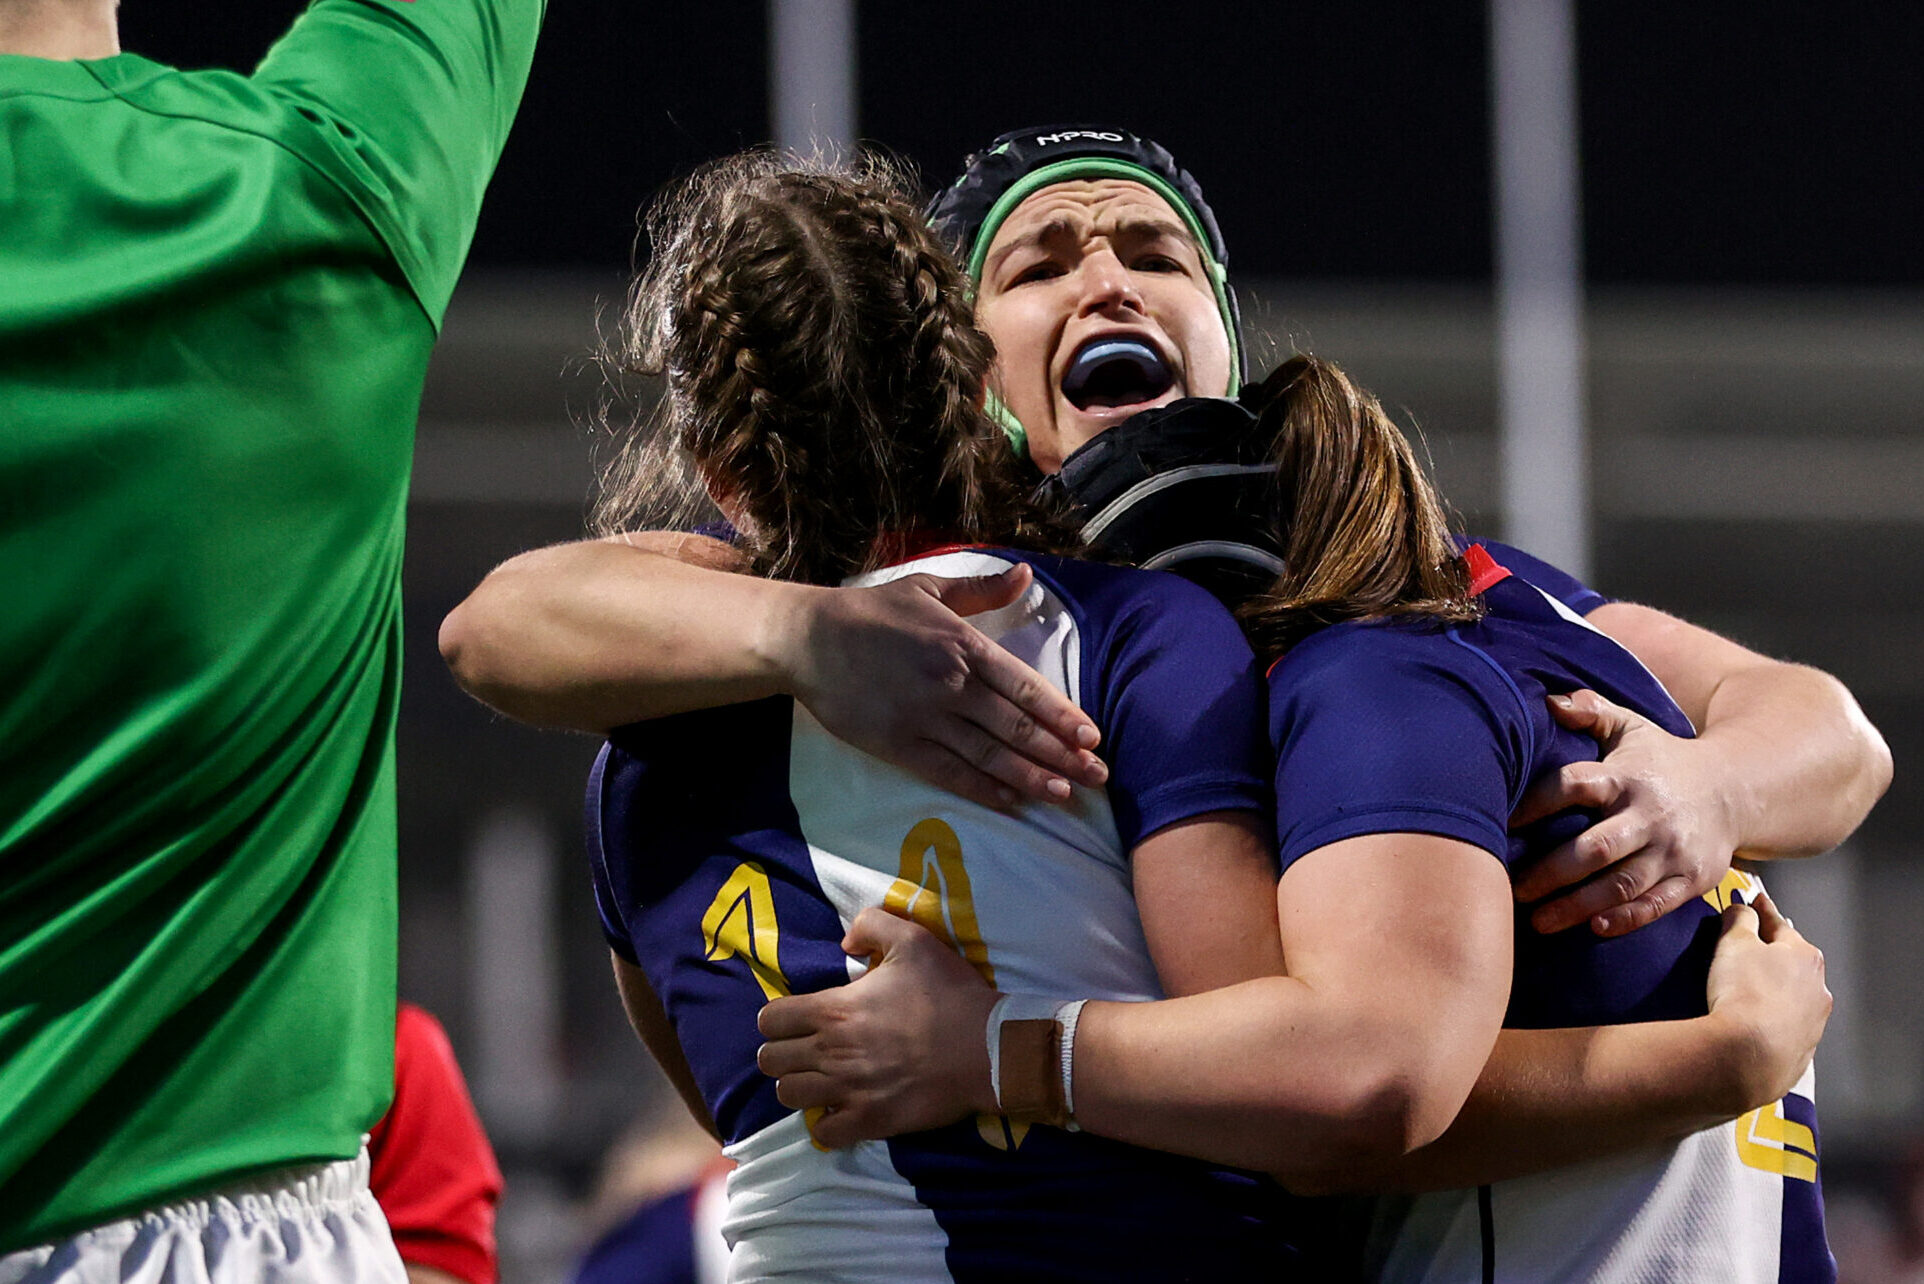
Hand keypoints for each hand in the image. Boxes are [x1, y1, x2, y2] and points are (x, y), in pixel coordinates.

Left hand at [756, 908, 999, 1147]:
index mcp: (833, 1010)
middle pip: (770, 1062)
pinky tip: (842, 1109)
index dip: (778, 1019)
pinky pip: (824, 1133)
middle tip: (806, 1049)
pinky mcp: (870, 1121)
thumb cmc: (949, 993)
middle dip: (782, 1053)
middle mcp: (831, 1052)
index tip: (798, 1019)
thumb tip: (845, 942)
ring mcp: (848, 1091)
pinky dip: (827, 1123)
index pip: (770, 1021)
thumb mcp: (913, 939)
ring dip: (800, 1087)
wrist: (986, 1047)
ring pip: (789, 1096)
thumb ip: (871, 926)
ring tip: (821, 1079)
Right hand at [776, 563, 1107, 809]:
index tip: (1092, 736)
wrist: (809, 640)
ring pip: (989, 756)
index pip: (1026, 688)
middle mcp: (951, 686)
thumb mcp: (929, 588)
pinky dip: (983, 789)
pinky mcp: (898, 745)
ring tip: (1064, 794)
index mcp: (963, 646)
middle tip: (1097, 776)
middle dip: (1061, 754)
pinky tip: (1011, 801)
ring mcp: (925, 719)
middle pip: (1016, 728)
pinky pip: (949, 773)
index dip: (1062, 715)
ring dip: (1031, 778)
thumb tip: (1027, 575)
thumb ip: (983, 590)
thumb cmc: (872, 612)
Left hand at [1510, 689, 1735, 936]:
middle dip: (1550, 872)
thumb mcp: (1631, 727)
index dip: (1535, 804)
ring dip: (1577, 906)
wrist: (1737, 789)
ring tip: (1538, 922)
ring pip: (1621, 885)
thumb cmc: (1663, 760)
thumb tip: (1547, 701)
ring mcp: (1672, 850)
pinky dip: (1626, 919)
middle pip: (1594, 848)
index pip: (1573, 785)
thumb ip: (1591, 710)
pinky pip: (1656, 905)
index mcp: (1626, 777)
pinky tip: (1593, 928)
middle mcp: (1649, 815)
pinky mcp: (1692, 879)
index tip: (1501, 825)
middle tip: (1511, 889)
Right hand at [1704, 892, 1829, 1111]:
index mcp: (1804, 955)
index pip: (1779, 924)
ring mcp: (1813, 1022)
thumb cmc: (1744, 995)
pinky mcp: (1801, 1049)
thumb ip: (1739, 920)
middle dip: (1771, 953)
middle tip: (1745, 948)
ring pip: (1791, 995)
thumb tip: (1742, 910)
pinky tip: (1751, 1021)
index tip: (1756, 902)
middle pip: (1789, 961)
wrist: (1749, 1055)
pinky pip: (1785, 1025)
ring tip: (1744, 991)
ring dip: (1773, 989)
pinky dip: (1770, 1018)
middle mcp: (1817, 988)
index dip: (1762, 911)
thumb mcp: (1733, 942)